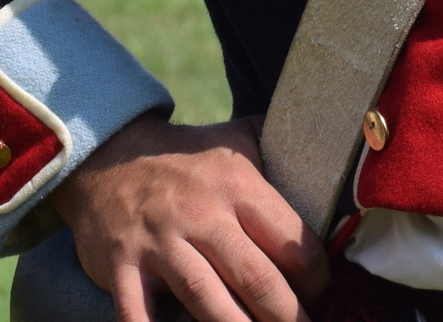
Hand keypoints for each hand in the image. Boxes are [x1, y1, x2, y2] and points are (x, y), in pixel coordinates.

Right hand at [51, 113, 328, 321]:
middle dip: (286, 315)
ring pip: (206, 300)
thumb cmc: (187, 156)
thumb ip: (282, 151)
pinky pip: (137, 315)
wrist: (107, 155)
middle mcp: (202, 215)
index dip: (316, 276)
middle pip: (255, 277)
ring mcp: (159, 244)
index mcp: (238, 185)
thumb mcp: (239, 138)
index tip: (323, 294)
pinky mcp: (121, 268)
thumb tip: (335, 156)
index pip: (291, 240)